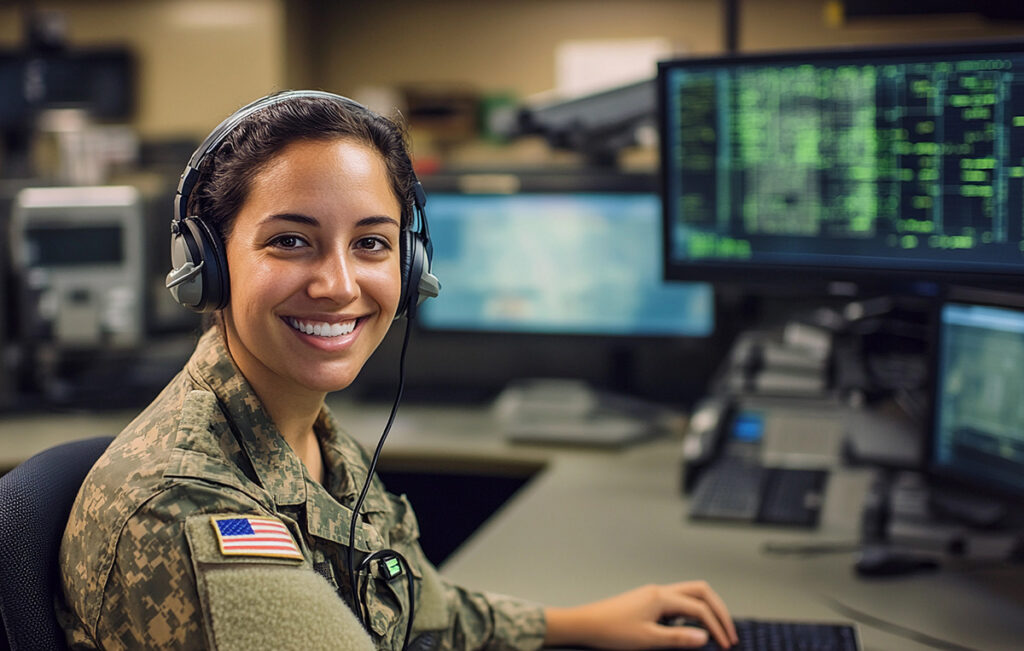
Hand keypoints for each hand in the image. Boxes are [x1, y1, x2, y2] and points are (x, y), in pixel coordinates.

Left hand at [543, 581, 737, 648]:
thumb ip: (678, 638)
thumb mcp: (648, 639)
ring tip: (716, 629)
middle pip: (700, 591)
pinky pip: (677, 602)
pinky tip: (691, 629)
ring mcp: (653, 595)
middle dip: (719, 610)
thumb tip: (705, 637)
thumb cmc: (610, 630)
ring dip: (705, 609)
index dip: (717, 626)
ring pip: (689, 594)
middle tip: (729, 631)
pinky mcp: (647, 602)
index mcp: (661, 597)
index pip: (700, 609)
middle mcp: (659, 591)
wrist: (584, 624)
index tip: (727, 644)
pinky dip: (691, 612)